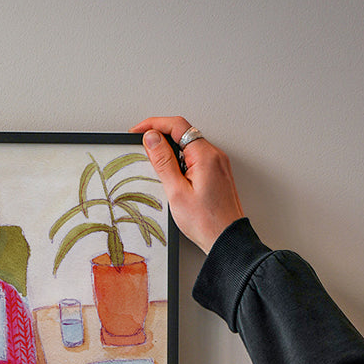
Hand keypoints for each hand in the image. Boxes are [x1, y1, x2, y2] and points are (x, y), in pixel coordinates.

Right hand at [131, 116, 244, 253]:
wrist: (226, 239)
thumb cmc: (206, 221)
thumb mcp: (176, 191)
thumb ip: (163, 162)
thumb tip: (152, 138)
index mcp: (205, 155)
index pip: (177, 125)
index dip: (154, 124)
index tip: (137, 131)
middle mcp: (214, 155)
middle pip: (183, 133)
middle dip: (160, 136)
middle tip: (142, 148)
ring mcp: (217, 164)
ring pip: (188, 145)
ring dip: (169, 150)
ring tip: (155, 166)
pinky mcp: (216, 173)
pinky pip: (195, 158)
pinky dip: (180, 160)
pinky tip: (171, 176)